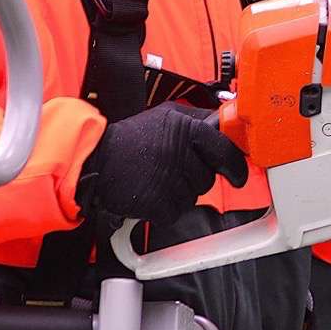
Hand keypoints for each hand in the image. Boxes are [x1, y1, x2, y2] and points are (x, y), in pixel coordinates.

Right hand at [76, 102, 249, 221]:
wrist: (93, 159)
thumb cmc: (129, 140)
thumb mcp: (165, 116)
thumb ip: (196, 121)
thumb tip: (225, 127)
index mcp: (184, 127)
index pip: (223, 148)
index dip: (233, 164)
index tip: (237, 175)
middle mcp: (178, 150)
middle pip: (207, 177)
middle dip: (193, 179)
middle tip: (170, 170)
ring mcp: (167, 177)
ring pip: (192, 197)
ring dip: (178, 194)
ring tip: (154, 179)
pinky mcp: (155, 201)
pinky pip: (175, 212)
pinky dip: (163, 210)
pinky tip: (148, 194)